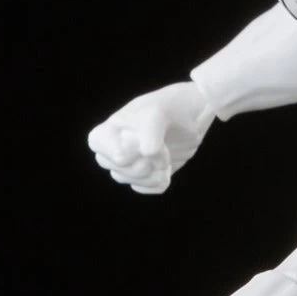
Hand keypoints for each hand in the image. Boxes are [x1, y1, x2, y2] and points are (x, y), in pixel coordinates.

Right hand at [86, 81, 214, 194]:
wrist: (194, 115)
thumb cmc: (171, 106)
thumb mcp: (158, 112)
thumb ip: (148, 131)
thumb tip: (146, 153)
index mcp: (109, 129)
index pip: (102, 148)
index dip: (123, 148)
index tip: (141, 138)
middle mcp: (114, 147)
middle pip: (116, 169)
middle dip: (141, 162)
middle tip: (161, 149)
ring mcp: (130, 163)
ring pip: (128, 180)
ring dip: (152, 173)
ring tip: (166, 159)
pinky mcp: (147, 175)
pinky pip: (144, 188)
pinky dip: (158, 182)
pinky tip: (167, 169)